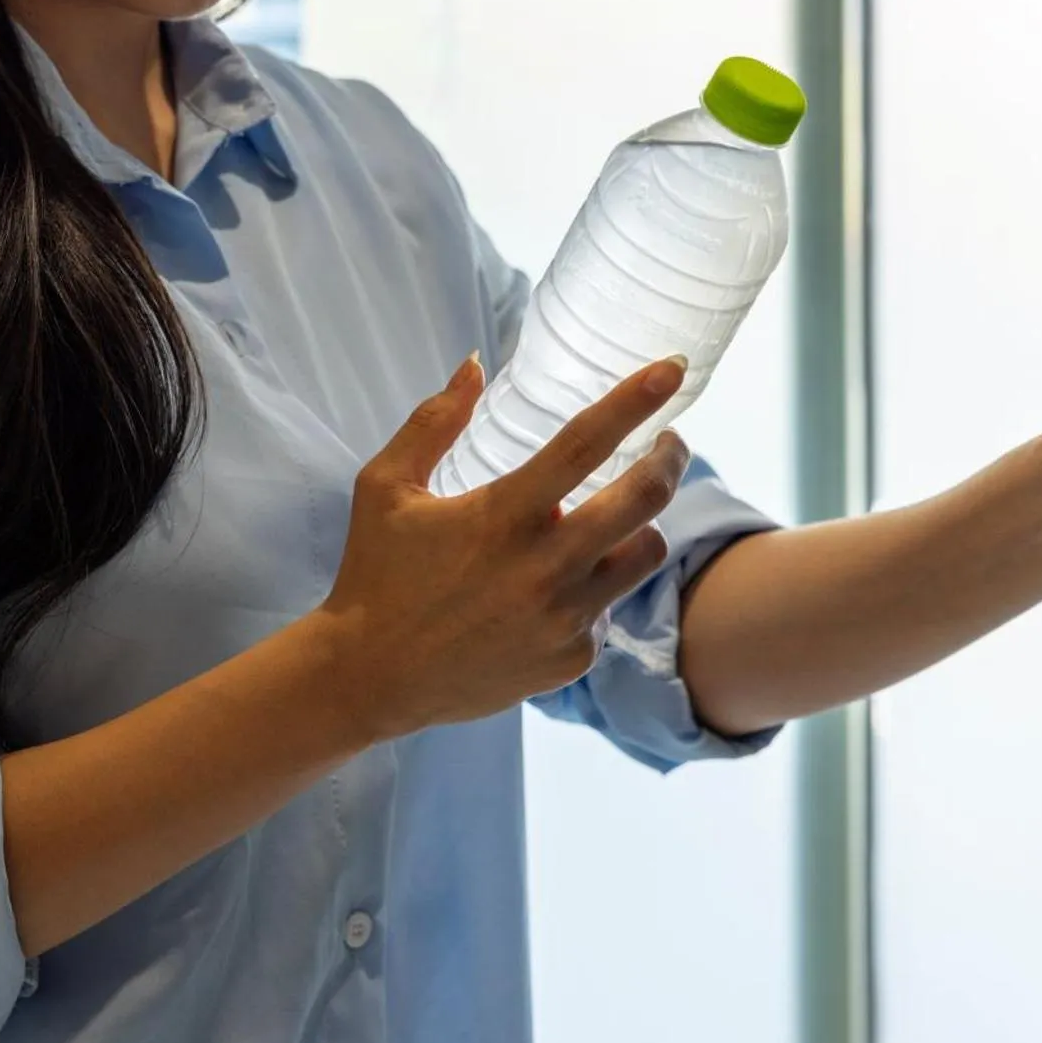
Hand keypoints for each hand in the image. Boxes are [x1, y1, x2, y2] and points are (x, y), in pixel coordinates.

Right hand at [311, 354, 691, 742]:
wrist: (370, 677)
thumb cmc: (375, 574)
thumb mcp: (384, 487)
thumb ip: (432, 422)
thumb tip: (474, 365)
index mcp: (502, 516)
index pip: (585, 443)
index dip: (634, 399)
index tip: (671, 368)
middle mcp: (545, 568)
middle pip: (645, 498)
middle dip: (670, 458)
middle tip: (668, 442)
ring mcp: (564, 619)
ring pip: (645, 554)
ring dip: (641, 525)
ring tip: (616, 516)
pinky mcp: (570, 659)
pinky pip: (608, 609)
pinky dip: (594, 589)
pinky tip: (557, 588)